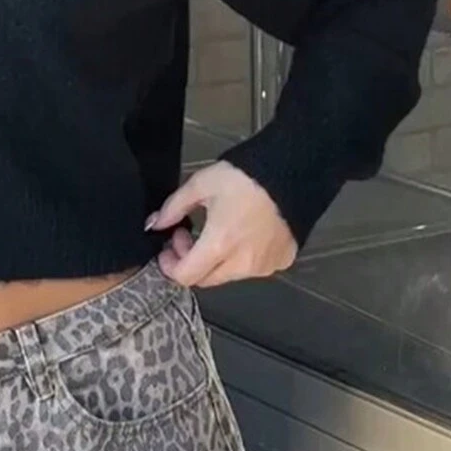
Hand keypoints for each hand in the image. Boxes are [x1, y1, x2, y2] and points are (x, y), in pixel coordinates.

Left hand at [146, 161, 296, 287]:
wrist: (294, 171)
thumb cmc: (248, 177)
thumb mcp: (201, 184)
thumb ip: (173, 207)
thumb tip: (156, 223)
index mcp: (220, 244)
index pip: (185, 276)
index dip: (170, 265)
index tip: (168, 249)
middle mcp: (243, 263)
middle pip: (205, 279)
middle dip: (190, 261)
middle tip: (188, 235)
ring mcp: (265, 265)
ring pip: (229, 275)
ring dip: (216, 260)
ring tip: (218, 230)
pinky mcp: (281, 261)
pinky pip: (254, 267)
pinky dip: (242, 257)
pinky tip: (242, 233)